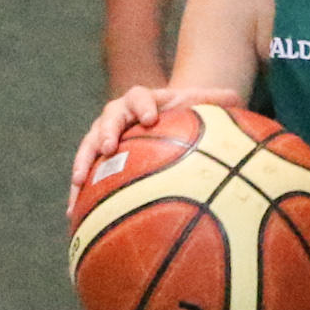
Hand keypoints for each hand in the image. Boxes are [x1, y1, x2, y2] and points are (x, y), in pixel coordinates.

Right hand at [70, 85, 244, 188]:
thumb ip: (216, 100)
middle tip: (108, 147)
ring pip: (89, 145)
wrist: (164, 124)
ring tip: (78, 181)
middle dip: (106, 132)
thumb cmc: (185, 115)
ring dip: (82, 162)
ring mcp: (105, 136)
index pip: (138, 96)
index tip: (150, 119)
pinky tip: (73, 213)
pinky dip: (79, 191)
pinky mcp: (98, 159)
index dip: (143, 105)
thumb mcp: (202, 106)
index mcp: (143, 100)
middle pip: (108, 118)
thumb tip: (235, 96)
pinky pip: (85, 173)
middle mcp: (119, 115)